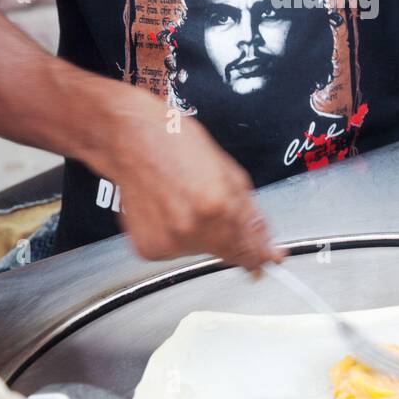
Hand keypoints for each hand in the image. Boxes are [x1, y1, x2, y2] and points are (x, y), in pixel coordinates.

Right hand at [103, 87, 282, 270]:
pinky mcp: (148, 249)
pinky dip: (175, 235)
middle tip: (209, 205)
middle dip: (226, 234)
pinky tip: (167, 210)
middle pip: (226, 252)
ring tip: (183, 200)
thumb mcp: (229, 171)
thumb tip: (267, 244)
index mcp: (220, 205)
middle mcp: (194, 228)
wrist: (131, 139)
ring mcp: (169, 241)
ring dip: (199, 233)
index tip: (268, 259)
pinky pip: (175, 250)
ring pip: (200, 250)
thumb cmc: (176, 144)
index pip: (250, 251)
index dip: (261, 255)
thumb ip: (251, 214)